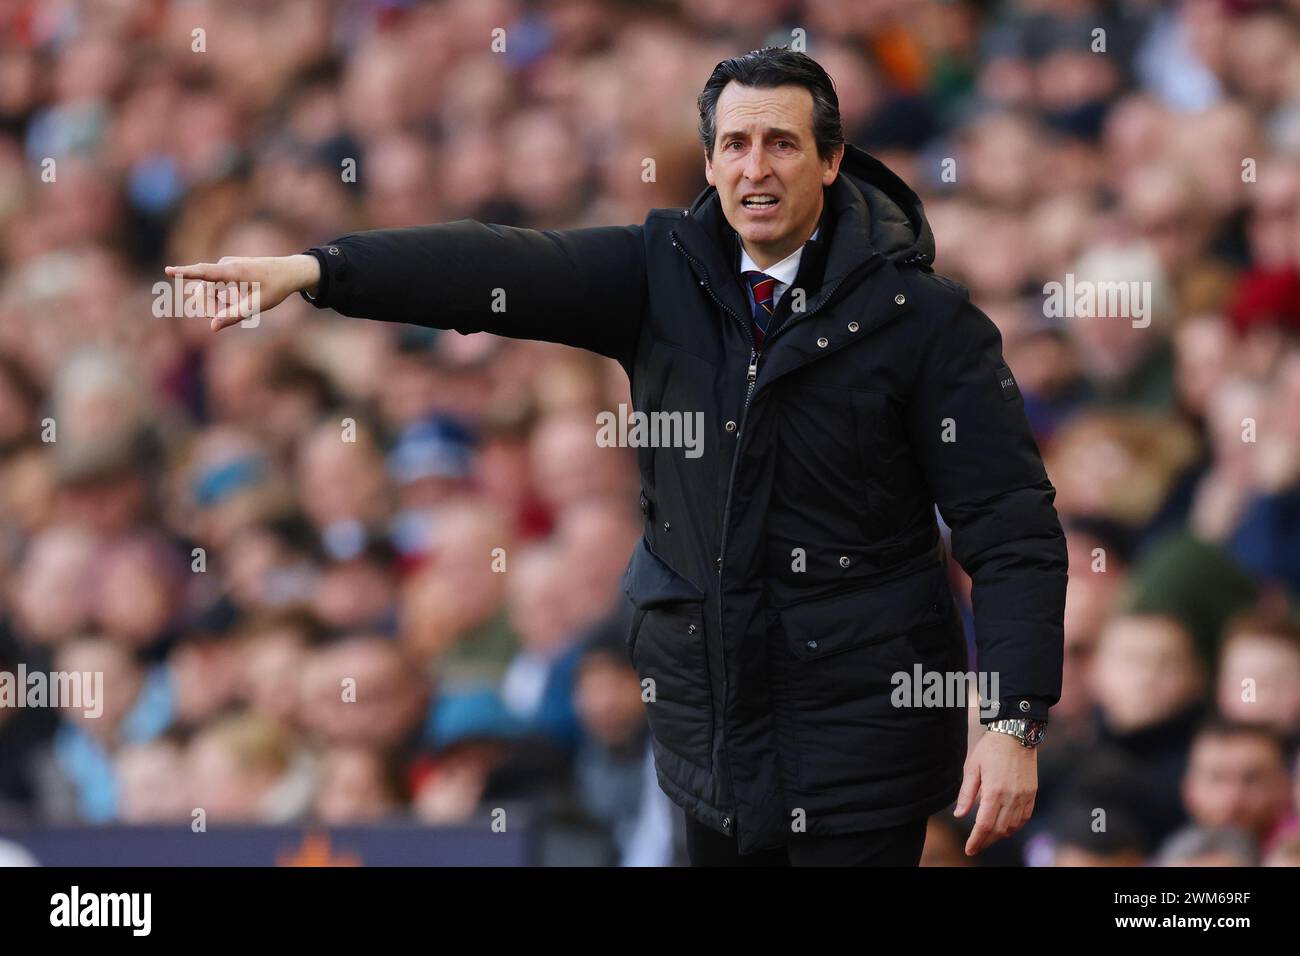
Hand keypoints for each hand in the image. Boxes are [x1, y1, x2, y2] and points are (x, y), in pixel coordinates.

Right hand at [163, 254, 320, 330]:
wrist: (289, 272)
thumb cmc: (276, 288)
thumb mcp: (257, 305)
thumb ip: (234, 316)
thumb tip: (212, 327)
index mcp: (233, 271)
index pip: (204, 272)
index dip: (185, 273)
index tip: (167, 270)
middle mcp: (226, 265)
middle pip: (203, 290)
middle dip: (209, 307)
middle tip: (224, 319)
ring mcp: (225, 266)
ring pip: (209, 290)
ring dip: (216, 304)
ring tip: (237, 308)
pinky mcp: (227, 269)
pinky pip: (215, 286)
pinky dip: (222, 298)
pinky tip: (238, 300)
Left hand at [952, 729, 1037, 855]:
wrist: (1016, 733)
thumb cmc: (990, 748)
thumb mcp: (972, 767)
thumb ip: (966, 794)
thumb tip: (959, 815)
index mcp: (994, 791)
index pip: (984, 825)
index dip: (976, 840)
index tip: (969, 849)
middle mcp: (1011, 797)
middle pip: (999, 830)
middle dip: (986, 841)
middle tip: (976, 846)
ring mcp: (1024, 796)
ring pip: (1013, 826)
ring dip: (1000, 835)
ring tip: (988, 838)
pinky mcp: (1031, 793)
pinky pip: (1025, 817)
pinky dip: (1015, 826)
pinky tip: (1006, 828)